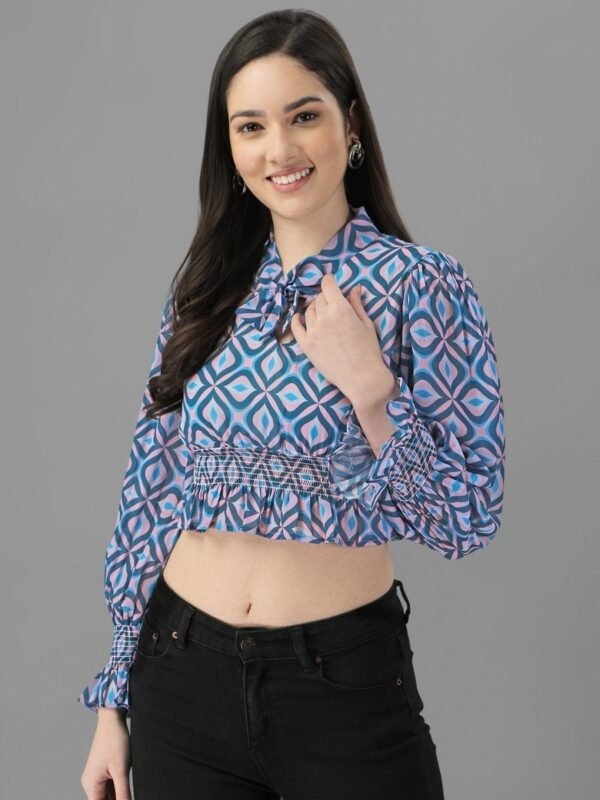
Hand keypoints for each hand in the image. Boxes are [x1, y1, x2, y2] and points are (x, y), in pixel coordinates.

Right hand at [80, 713, 131, 799]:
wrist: (112, 719)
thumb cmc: (114, 740)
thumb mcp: (121, 770)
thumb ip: (123, 793)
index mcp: (91, 785)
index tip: (125, 799)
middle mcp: (91, 782)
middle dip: (117, 799)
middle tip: (128, 794)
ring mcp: (98, 776)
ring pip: (109, 794)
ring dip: (119, 795)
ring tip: (127, 788)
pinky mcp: (105, 770)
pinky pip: (112, 785)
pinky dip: (120, 788)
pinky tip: (128, 785)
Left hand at [290, 274, 387, 401]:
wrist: (362, 378)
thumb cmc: (368, 350)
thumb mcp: (366, 324)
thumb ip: (357, 305)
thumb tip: (354, 289)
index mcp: (340, 308)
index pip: (328, 285)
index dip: (329, 282)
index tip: (330, 282)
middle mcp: (324, 317)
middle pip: (318, 298)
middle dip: (325, 298)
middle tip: (332, 305)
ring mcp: (312, 331)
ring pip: (308, 311)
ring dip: (315, 309)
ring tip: (323, 315)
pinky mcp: (306, 345)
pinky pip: (296, 327)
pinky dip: (297, 320)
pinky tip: (299, 318)